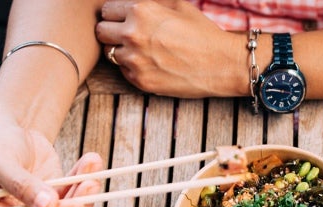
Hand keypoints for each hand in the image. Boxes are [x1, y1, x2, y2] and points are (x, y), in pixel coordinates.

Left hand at [95, 0, 244, 96]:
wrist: (221, 64)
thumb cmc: (201, 32)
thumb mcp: (176, 6)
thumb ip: (148, 3)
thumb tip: (130, 5)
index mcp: (140, 11)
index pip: (106, 10)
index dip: (115, 14)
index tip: (124, 19)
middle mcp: (132, 34)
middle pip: (101, 31)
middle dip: (112, 31)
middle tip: (128, 35)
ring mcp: (134, 60)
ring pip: (110, 53)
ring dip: (121, 51)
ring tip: (142, 50)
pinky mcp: (140, 81)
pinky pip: (123, 71)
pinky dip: (132, 68)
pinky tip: (151, 64)